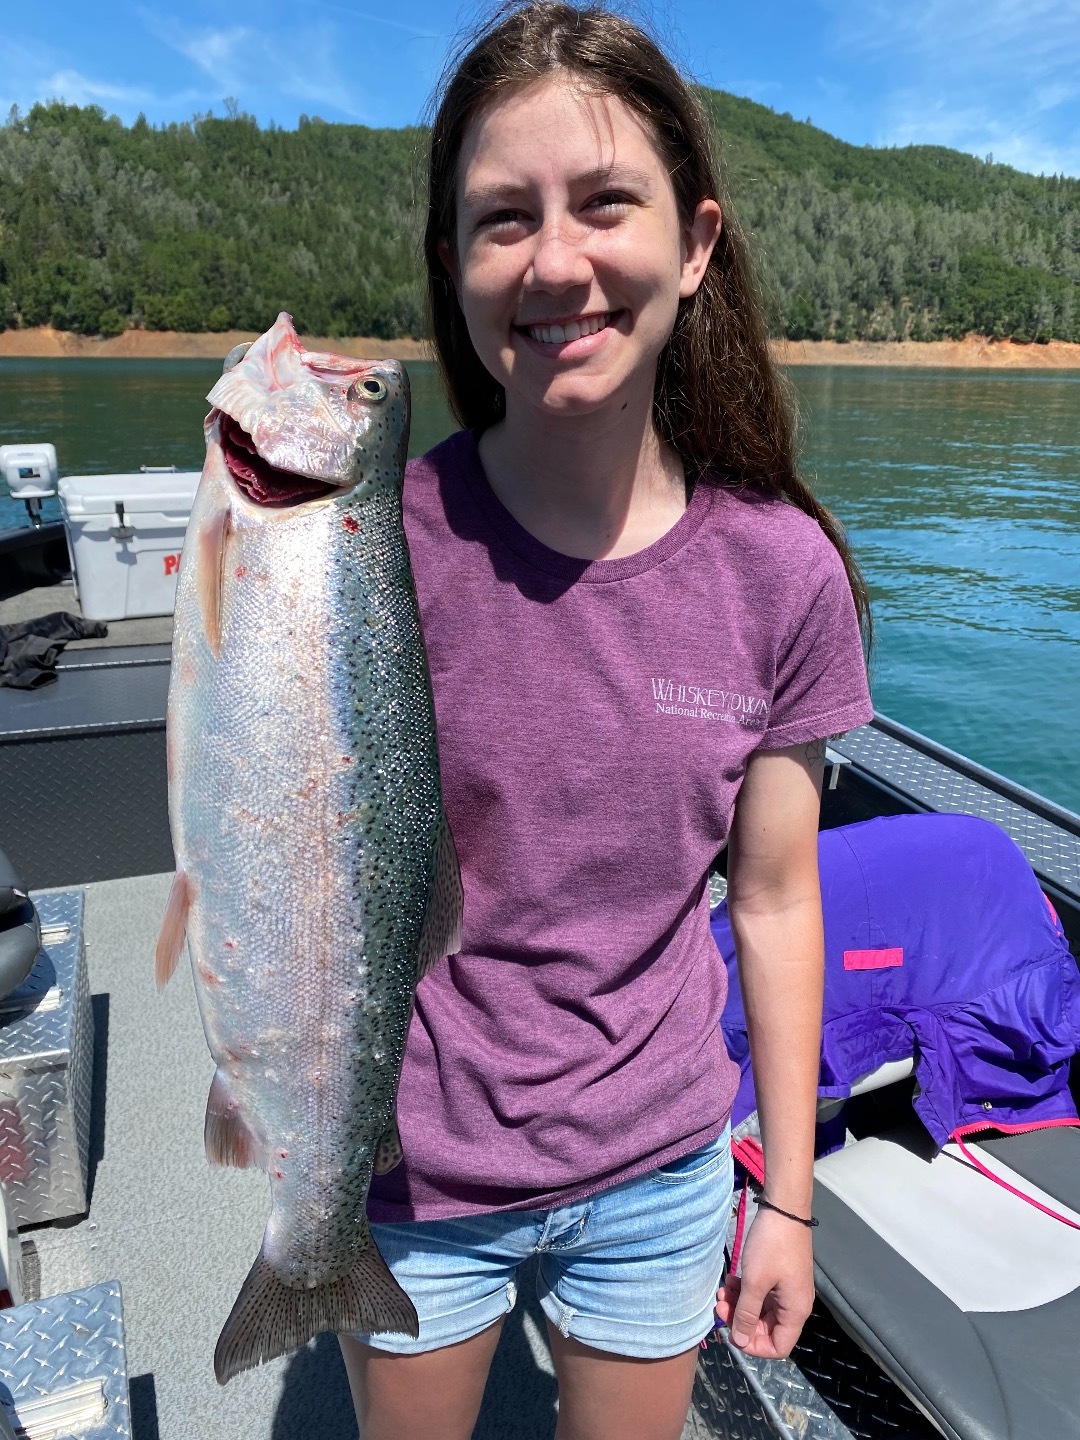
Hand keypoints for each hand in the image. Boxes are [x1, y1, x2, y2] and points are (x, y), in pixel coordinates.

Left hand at [715, 1208, 814, 1357]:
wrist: (783, 1209)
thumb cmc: (771, 1247)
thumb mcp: (755, 1282)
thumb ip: (746, 1314)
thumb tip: (739, 1341)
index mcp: (795, 1312)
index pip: (778, 1347)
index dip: (754, 1346)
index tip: (732, 1332)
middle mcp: (794, 1305)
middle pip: (766, 1328)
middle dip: (740, 1319)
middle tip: (719, 1304)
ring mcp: (786, 1290)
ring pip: (760, 1309)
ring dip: (739, 1303)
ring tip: (722, 1290)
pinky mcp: (778, 1276)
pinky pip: (761, 1293)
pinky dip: (745, 1290)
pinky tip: (730, 1279)